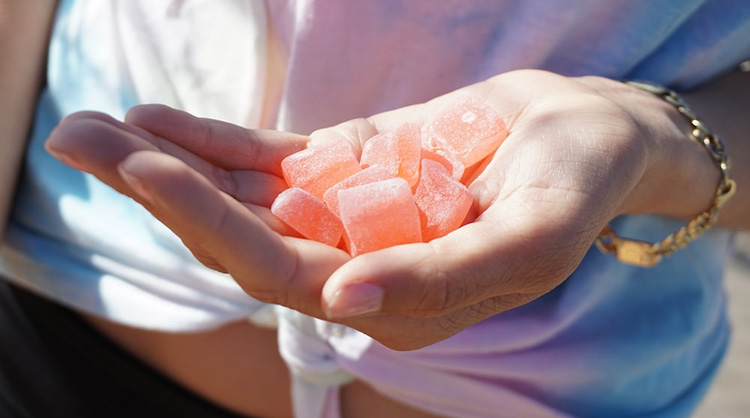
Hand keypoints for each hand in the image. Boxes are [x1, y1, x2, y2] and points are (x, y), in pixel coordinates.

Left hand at [46, 70, 716, 349]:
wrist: (586, 137)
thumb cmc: (576, 189)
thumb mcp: (530, 239)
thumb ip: (444, 278)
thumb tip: (344, 304)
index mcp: (396, 300)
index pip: (285, 275)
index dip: (213, 226)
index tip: (146, 169)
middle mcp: (355, 264)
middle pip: (240, 238)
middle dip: (161, 192)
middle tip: (78, 141)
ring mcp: (342, 215)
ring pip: (241, 199)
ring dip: (167, 165)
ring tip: (90, 130)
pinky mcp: (342, 170)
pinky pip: (267, 160)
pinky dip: (212, 142)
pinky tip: (155, 120)